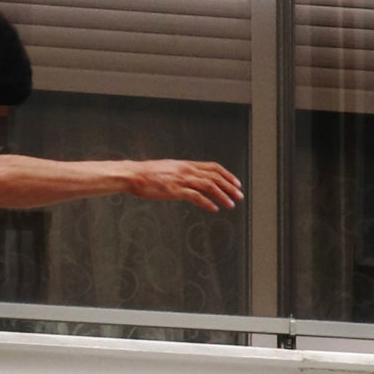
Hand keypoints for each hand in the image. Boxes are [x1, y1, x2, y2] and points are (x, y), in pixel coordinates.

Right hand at [127, 160, 243, 210]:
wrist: (134, 175)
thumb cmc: (148, 174)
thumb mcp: (169, 169)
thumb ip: (181, 173)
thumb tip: (190, 179)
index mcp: (186, 164)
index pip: (213, 167)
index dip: (227, 175)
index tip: (236, 184)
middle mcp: (187, 170)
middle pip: (215, 176)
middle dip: (230, 187)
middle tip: (239, 196)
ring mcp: (181, 180)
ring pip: (208, 186)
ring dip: (222, 195)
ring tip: (231, 204)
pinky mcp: (175, 190)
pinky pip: (196, 196)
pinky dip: (207, 203)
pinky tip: (214, 209)